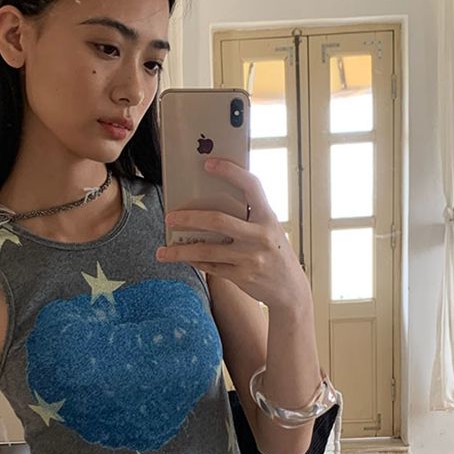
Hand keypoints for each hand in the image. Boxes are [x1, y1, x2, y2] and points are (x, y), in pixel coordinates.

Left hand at [156, 159, 307, 310]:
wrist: (290, 289)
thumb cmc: (275, 252)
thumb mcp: (269, 229)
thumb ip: (248, 216)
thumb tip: (211, 202)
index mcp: (267, 217)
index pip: (251, 186)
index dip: (230, 171)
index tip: (208, 164)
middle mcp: (260, 235)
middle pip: (217, 221)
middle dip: (188, 218)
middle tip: (170, 217)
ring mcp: (250, 257)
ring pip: (207, 250)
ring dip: (180, 251)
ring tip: (163, 251)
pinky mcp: (241, 276)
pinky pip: (210, 266)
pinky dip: (194, 262)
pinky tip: (182, 259)